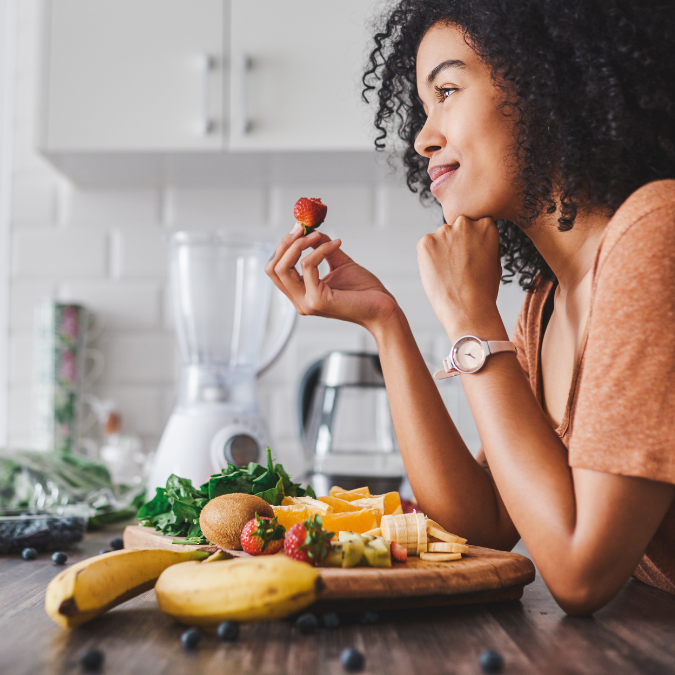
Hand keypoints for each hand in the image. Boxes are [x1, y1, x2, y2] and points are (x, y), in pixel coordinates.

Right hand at [266, 226, 398, 330]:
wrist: (382, 308)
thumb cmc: (364, 290)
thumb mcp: (339, 263)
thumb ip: (322, 248)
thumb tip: (311, 231)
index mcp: (301, 294)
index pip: (276, 270)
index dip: (283, 247)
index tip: (298, 228)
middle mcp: (300, 301)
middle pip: (273, 268)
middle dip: (285, 243)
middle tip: (301, 228)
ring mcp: (306, 303)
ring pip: (283, 268)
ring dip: (299, 244)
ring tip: (316, 235)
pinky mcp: (317, 300)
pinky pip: (308, 266)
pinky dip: (319, 250)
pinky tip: (336, 244)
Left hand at [417, 216, 504, 339]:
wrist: (468, 309)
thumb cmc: (484, 290)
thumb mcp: (494, 261)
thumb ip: (484, 244)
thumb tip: (475, 237)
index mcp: (486, 225)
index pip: (474, 226)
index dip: (471, 244)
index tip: (471, 259)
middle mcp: (464, 223)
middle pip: (456, 230)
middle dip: (455, 244)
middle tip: (459, 268)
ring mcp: (443, 231)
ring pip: (439, 239)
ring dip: (441, 252)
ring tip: (449, 274)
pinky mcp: (425, 242)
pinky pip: (425, 247)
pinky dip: (428, 259)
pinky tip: (438, 274)